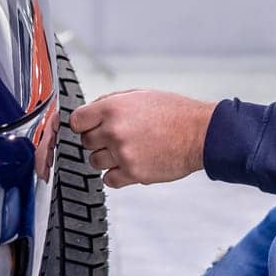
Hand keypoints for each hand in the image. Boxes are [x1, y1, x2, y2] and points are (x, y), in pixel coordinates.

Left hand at [69, 90, 214, 188]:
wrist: (199, 133)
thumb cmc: (174, 112)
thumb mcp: (140, 95)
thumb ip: (111, 102)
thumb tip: (91, 112)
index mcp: (113, 108)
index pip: (76, 121)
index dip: (83, 124)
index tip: (89, 127)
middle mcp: (114, 131)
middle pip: (86, 142)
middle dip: (97, 140)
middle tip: (115, 138)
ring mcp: (122, 154)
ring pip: (95, 162)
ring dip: (106, 158)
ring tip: (125, 150)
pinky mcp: (133, 173)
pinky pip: (109, 179)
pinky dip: (116, 174)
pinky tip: (129, 164)